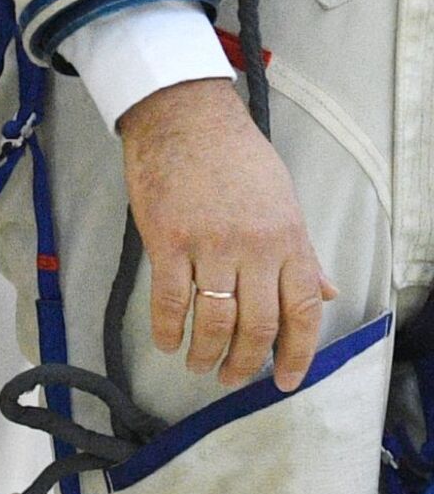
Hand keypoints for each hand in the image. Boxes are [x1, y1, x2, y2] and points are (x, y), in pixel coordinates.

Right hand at [121, 77, 334, 392]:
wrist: (182, 113)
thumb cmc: (234, 152)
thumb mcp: (282, 198)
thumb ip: (303, 250)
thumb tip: (326, 293)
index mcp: (287, 237)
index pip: (302, 311)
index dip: (296, 354)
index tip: (284, 380)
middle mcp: (253, 247)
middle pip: (257, 325)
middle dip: (246, 363)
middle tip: (231, 378)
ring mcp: (209, 244)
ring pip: (215, 320)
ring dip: (207, 353)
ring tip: (200, 366)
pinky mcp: (167, 238)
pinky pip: (170, 299)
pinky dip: (168, 329)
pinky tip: (167, 342)